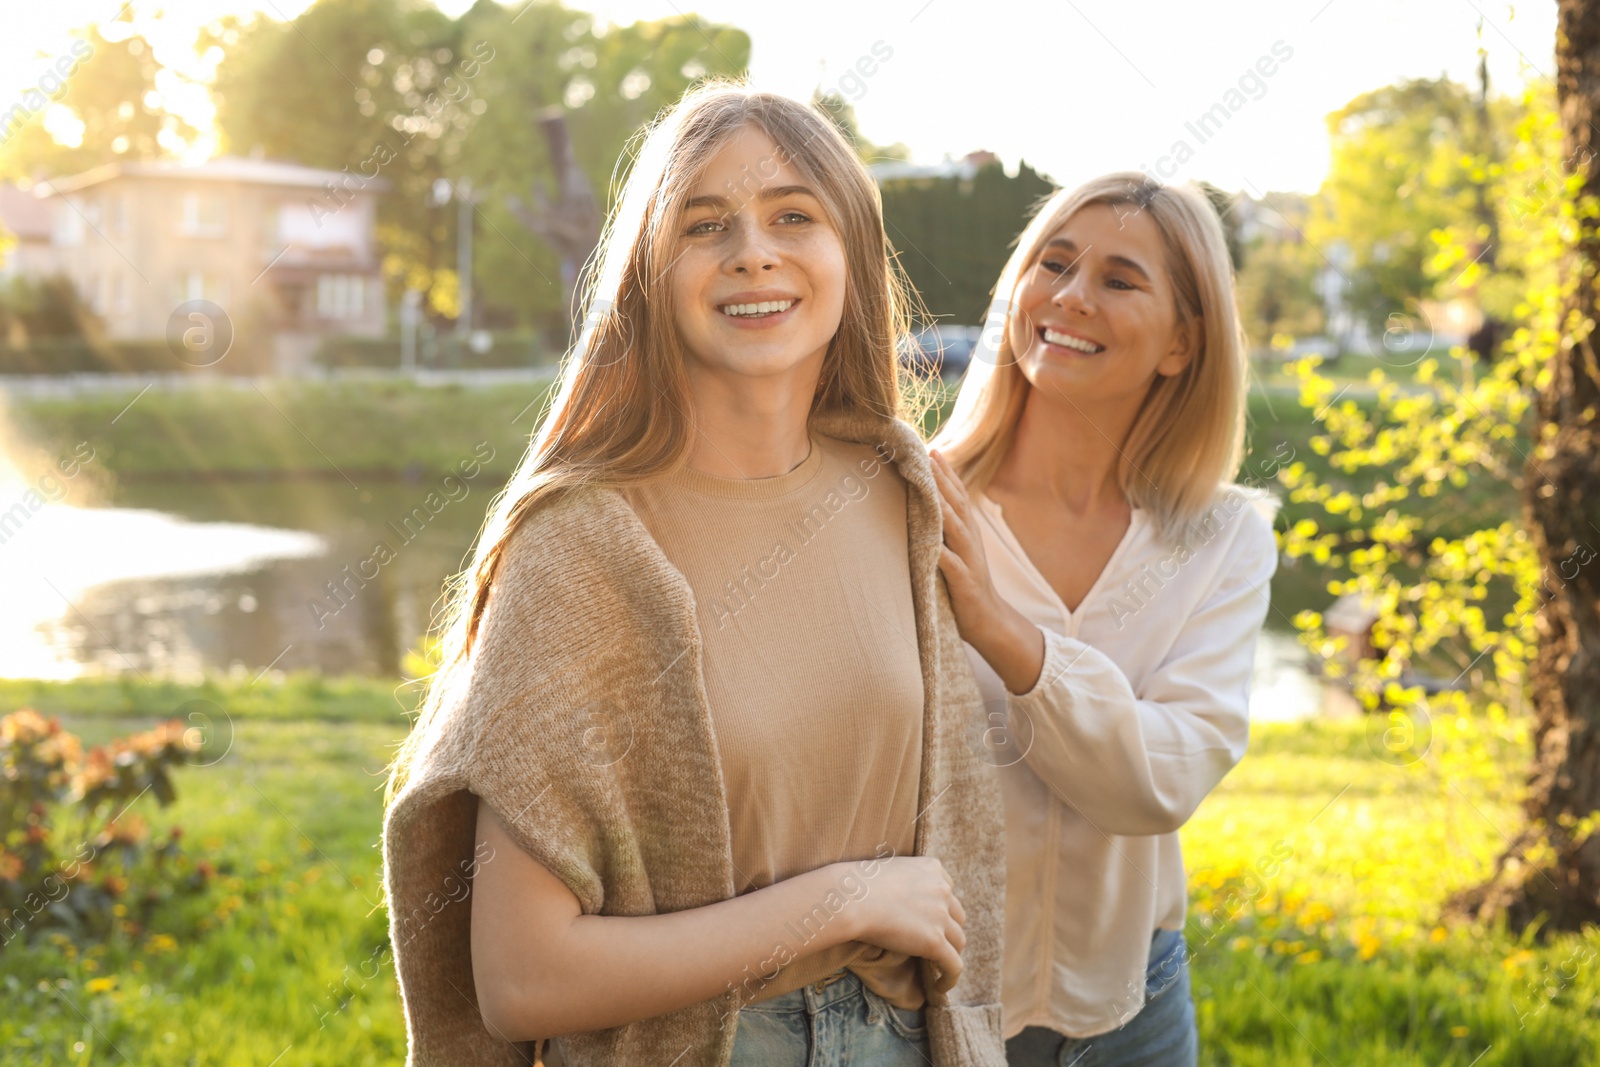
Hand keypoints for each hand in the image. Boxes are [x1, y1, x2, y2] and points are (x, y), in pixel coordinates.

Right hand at [832, 856, 966, 994]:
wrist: (852, 898)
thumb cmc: (858, 885)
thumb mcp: (889, 871)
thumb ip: (904, 882)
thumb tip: (897, 901)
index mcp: (933, 868)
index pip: (947, 891)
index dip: (942, 908)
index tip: (932, 921)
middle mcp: (943, 889)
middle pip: (956, 916)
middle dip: (948, 930)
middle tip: (933, 944)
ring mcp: (941, 916)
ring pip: (958, 941)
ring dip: (950, 953)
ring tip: (937, 966)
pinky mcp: (935, 941)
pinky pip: (953, 965)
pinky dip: (950, 978)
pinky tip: (940, 986)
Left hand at [930, 449, 1045, 693]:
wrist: (990, 622)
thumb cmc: (965, 587)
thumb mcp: (955, 554)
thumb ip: (944, 533)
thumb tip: (924, 509)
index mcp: (967, 534)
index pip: (957, 498)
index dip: (946, 474)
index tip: (931, 450)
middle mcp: (970, 542)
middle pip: (956, 505)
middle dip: (942, 480)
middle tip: (928, 456)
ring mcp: (969, 562)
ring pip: (955, 529)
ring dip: (942, 507)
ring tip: (928, 488)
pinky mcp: (965, 584)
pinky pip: (951, 566)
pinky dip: (941, 554)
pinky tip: (930, 543)